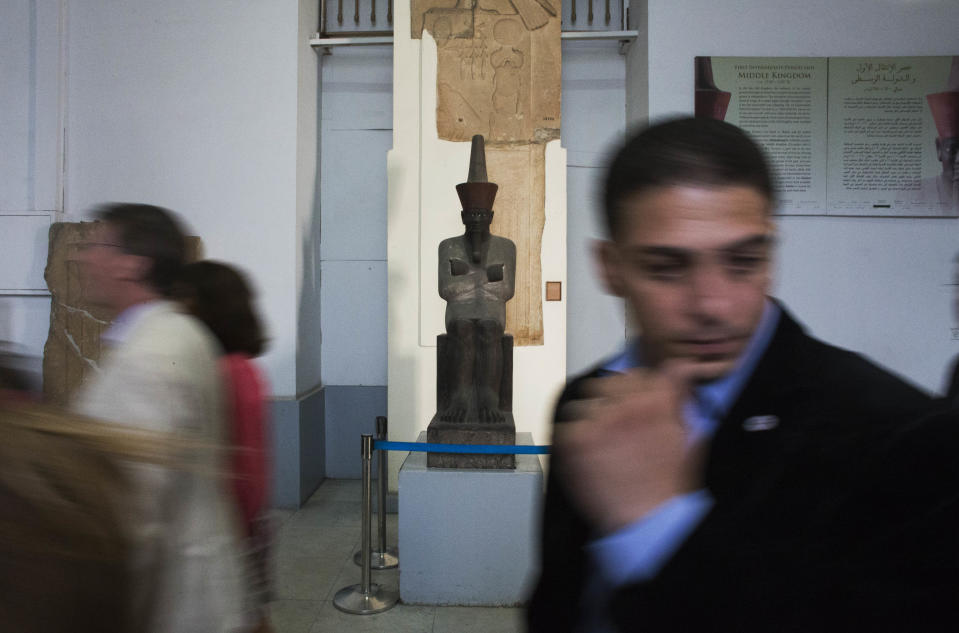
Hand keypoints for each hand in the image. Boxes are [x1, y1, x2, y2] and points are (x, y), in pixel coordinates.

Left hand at [552, 362, 704, 534]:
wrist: (649, 521)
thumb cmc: (669, 487)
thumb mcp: (687, 436)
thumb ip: (679, 398)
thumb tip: (681, 369)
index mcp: (657, 401)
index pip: (638, 374)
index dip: (635, 390)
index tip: (633, 404)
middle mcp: (627, 405)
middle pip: (608, 382)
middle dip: (610, 400)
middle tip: (614, 426)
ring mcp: (599, 421)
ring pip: (583, 402)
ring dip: (589, 418)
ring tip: (600, 444)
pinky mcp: (575, 440)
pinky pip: (565, 426)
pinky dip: (572, 440)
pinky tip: (587, 457)